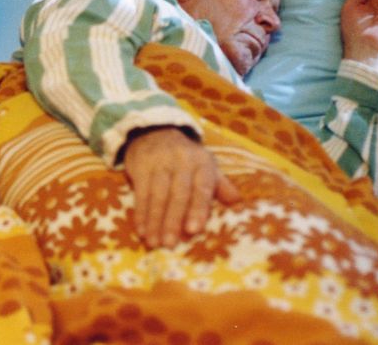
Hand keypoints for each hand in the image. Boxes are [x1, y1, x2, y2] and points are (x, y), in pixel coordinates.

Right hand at [123, 126, 239, 247]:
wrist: (156, 132)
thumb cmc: (186, 159)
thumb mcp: (205, 166)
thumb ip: (220, 186)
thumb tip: (237, 202)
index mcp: (202, 163)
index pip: (201, 187)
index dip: (197, 209)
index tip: (193, 230)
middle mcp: (182, 161)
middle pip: (177, 194)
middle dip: (173, 220)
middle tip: (170, 243)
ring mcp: (159, 162)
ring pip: (157, 195)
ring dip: (155, 221)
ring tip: (154, 242)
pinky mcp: (141, 165)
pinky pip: (141, 192)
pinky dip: (141, 213)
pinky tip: (142, 229)